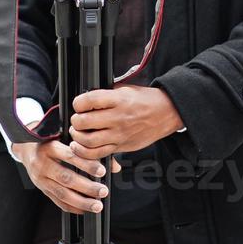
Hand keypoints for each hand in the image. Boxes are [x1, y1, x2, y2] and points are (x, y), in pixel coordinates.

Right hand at [16, 126, 117, 214]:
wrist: (26, 148)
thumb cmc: (50, 140)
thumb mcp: (67, 139)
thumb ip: (90, 150)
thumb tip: (114, 166)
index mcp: (50, 147)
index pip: (70, 156)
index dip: (86, 164)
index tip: (102, 171)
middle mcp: (43, 163)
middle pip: (66, 178)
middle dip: (87, 187)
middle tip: (103, 191)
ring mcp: (41, 178)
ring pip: (62, 193)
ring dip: (81, 201)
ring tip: (97, 205)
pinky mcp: (42, 188)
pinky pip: (57, 201)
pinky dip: (72, 207)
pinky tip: (84, 210)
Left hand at [68, 86, 182, 161]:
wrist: (166, 113)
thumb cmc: (145, 100)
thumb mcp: (125, 89)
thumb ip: (106, 94)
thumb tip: (86, 98)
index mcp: (118, 100)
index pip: (89, 101)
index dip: (78, 103)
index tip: (78, 104)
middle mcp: (118, 118)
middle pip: (84, 122)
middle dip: (75, 120)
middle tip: (77, 119)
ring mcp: (120, 134)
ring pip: (88, 141)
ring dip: (77, 137)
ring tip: (77, 132)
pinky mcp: (121, 146)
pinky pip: (98, 154)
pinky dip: (85, 152)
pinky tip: (81, 146)